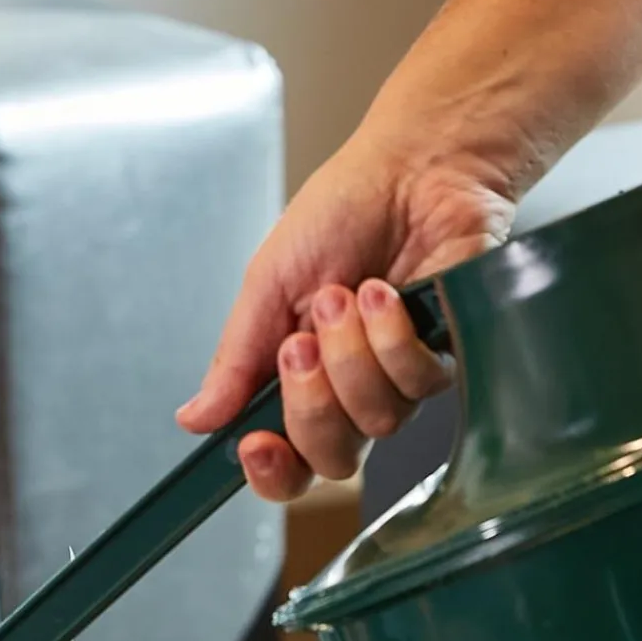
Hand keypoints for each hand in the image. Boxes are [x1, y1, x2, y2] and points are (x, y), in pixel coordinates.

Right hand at [177, 120, 522, 499]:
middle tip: (301, 343)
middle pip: (330, 458)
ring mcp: (401, 380)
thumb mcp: (267, 283)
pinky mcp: (447, 356)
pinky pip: (419, 383)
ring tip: (346, 295)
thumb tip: (194, 418)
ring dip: (352, 356)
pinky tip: (385, 295)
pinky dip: (392, 337)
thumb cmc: (341, 214)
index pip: (287, 462)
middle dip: (310, 403)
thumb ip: (236, 358)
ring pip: (376, 421)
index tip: (256, 444)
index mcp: (299, 379)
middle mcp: (351, 392)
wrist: (409, 169)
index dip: (272, 471)